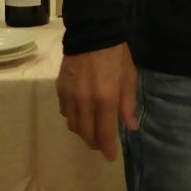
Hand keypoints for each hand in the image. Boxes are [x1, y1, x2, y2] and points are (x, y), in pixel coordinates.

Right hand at [56, 42, 138, 161]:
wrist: (92, 32)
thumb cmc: (116, 55)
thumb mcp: (129, 77)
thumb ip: (128, 104)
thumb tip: (130, 127)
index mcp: (105, 99)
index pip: (104, 133)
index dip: (107, 148)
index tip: (110, 157)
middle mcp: (85, 102)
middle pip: (86, 133)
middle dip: (95, 143)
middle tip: (102, 145)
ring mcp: (70, 96)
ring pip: (73, 126)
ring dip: (83, 132)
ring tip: (92, 131)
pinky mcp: (60, 89)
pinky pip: (65, 112)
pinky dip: (74, 118)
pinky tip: (81, 114)